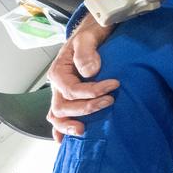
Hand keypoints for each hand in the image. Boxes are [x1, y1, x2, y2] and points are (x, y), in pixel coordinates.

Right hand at [46, 14, 118, 140]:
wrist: (93, 30)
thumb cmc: (91, 33)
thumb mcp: (88, 36)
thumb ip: (86, 52)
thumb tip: (91, 72)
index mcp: (59, 70)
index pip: (72, 90)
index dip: (92, 91)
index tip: (114, 85)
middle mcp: (57, 84)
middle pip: (62, 106)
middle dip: (86, 108)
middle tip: (110, 102)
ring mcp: (62, 92)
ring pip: (57, 115)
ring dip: (69, 125)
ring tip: (85, 131)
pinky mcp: (70, 97)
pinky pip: (60, 117)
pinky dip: (62, 129)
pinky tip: (69, 141)